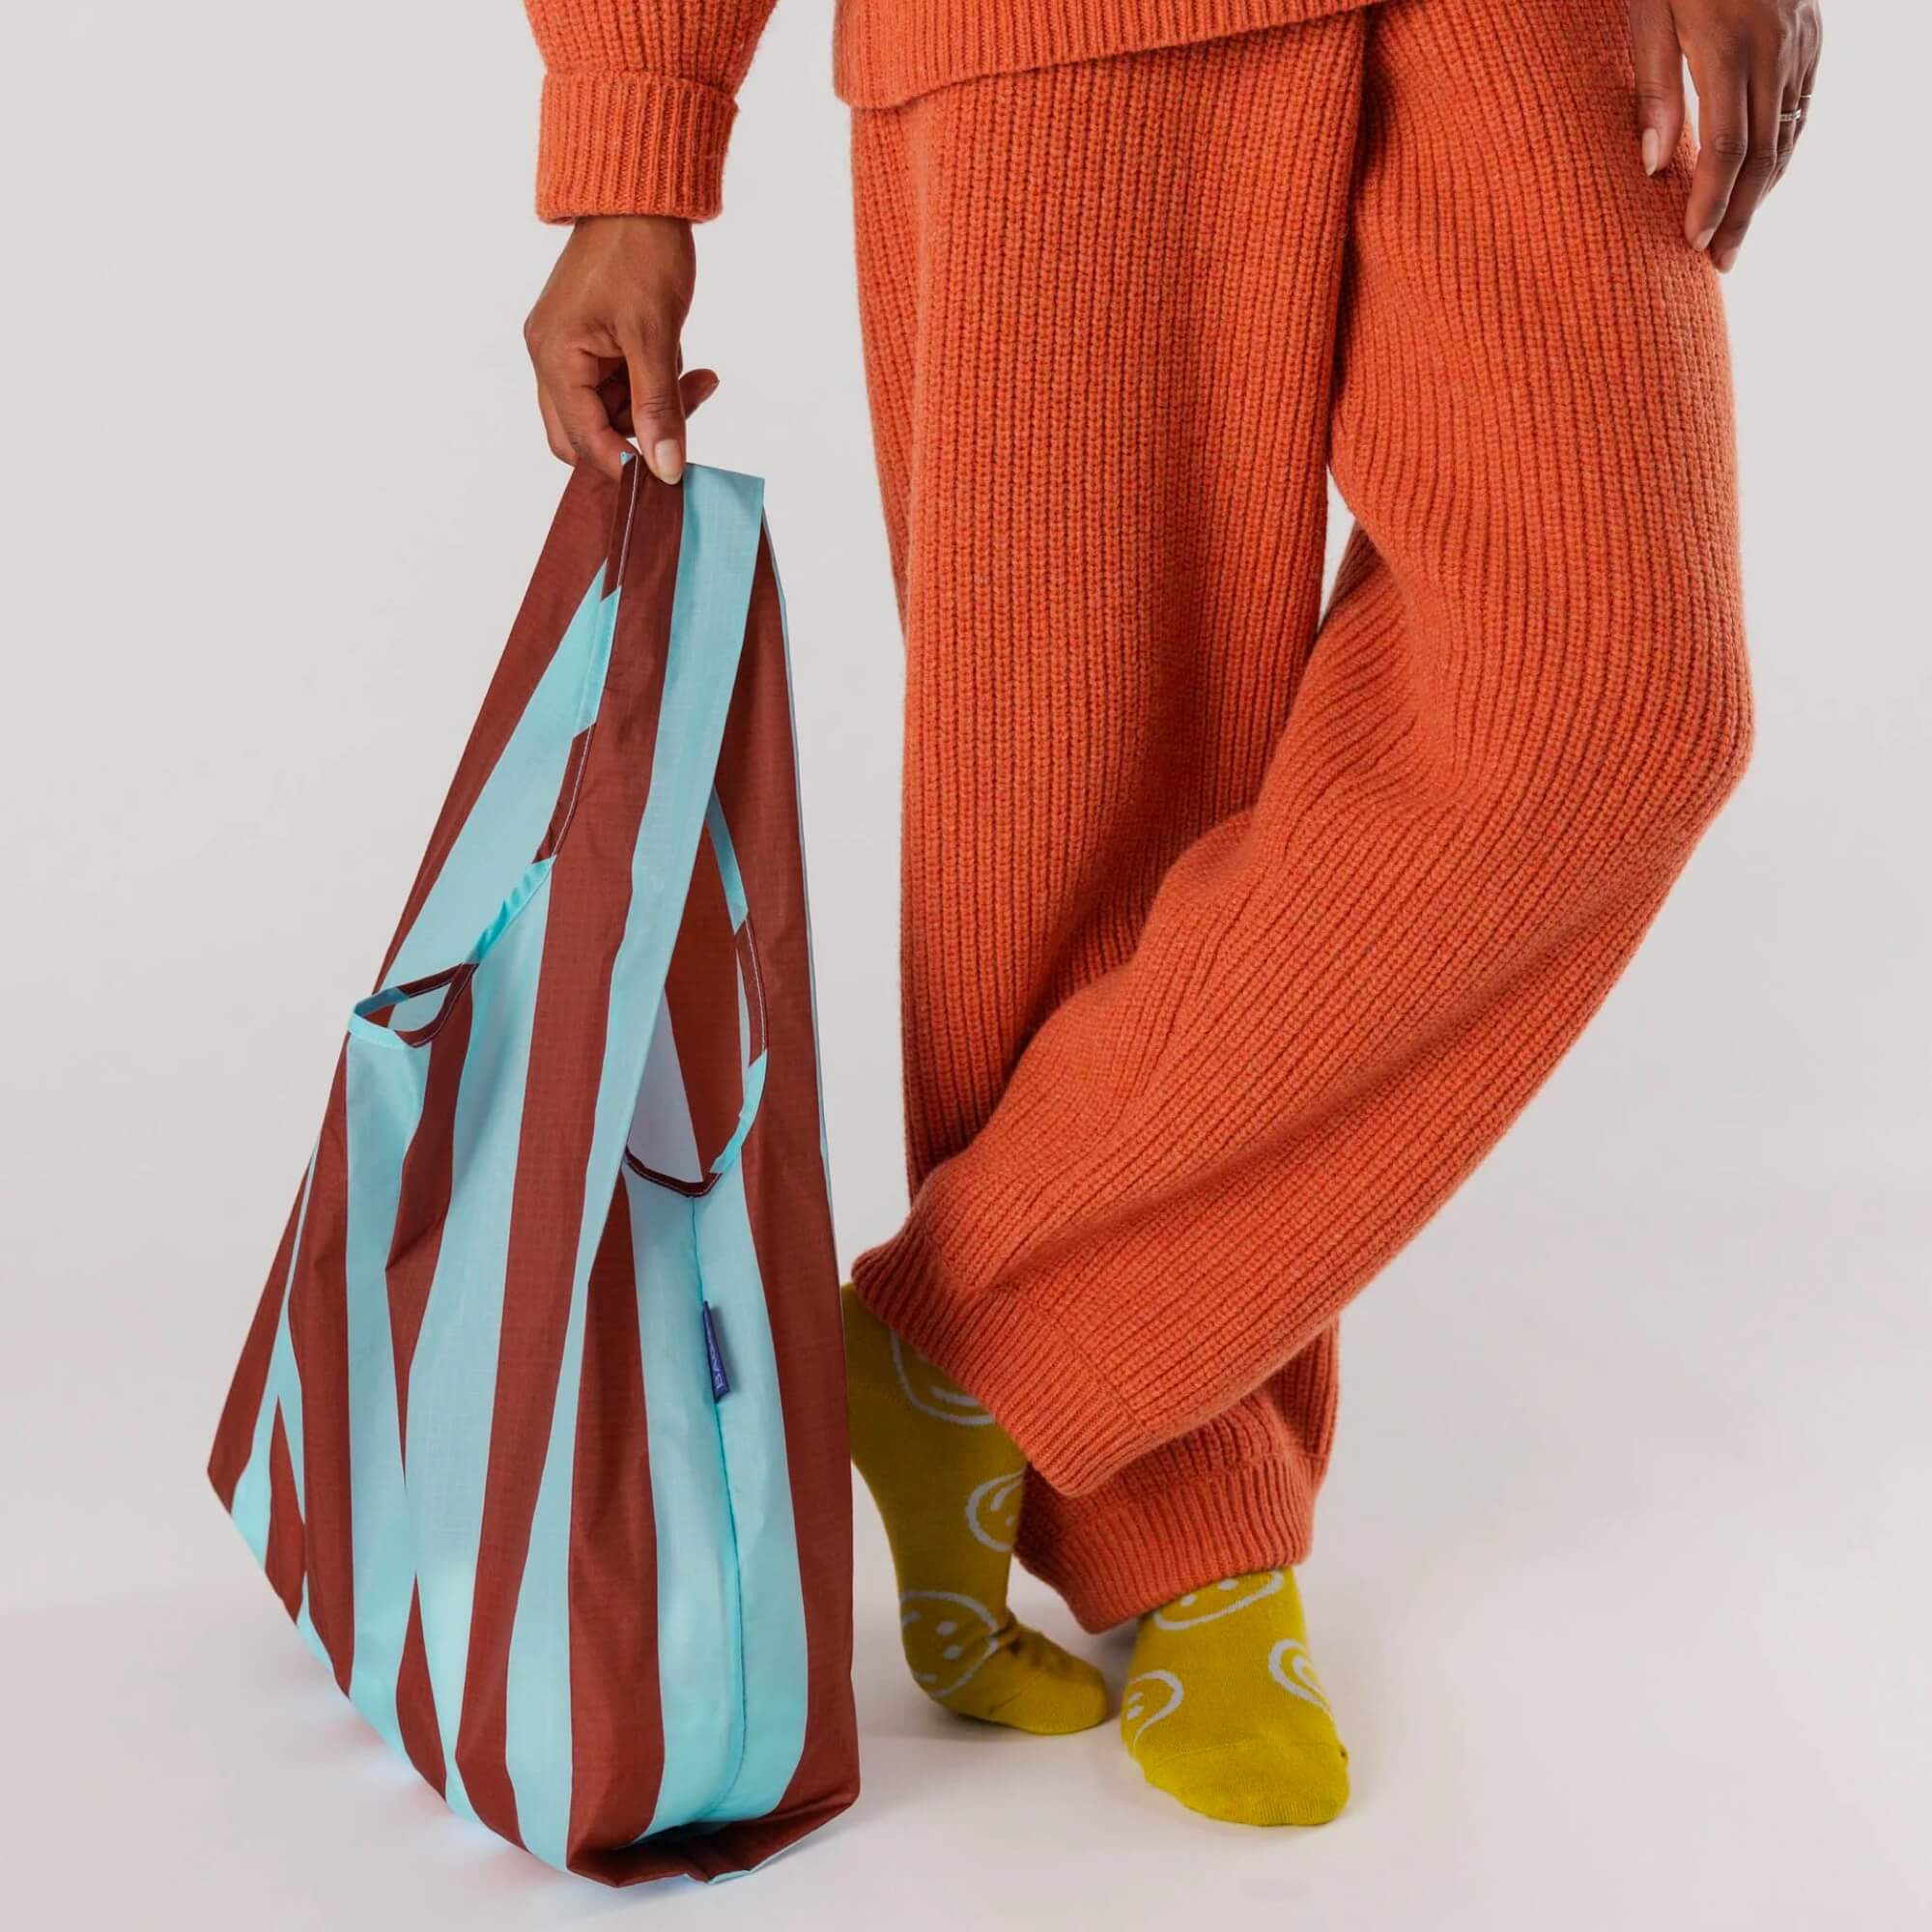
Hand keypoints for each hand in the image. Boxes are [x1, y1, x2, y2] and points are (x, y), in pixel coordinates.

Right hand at [524, 214, 719, 483]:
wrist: (641, 192)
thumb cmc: (642, 249)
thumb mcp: (656, 336)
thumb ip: (659, 407)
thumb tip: (664, 470)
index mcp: (555, 357)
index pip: (580, 442)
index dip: (624, 465)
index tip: (669, 475)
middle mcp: (551, 357)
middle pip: (585, 435)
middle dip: (636, 438)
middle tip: (682, 429)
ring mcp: (570, 348)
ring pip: (610, 412)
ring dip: (656, 408)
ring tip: (697, 379)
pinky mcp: (592, 339)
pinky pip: (621, 384)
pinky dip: (654, 384)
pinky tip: (686, 362)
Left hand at [1631, 0, 1822, 270]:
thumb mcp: (1649, 11)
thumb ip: (1652, 86)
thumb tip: (1651, 166)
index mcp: (1728, 44)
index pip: (1725, 145)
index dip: (1711, 200)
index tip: (1693, 243)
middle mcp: (1774, 47)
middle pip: (1762, 152)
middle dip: (1740, 213)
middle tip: (1720, 264)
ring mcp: (1800, 40)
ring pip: (1788, 132)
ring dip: (1762, 190)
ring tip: (1736, 234)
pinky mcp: (1812, 34)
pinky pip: (1800, 107)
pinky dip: (1782, 151)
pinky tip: (1761, 181)